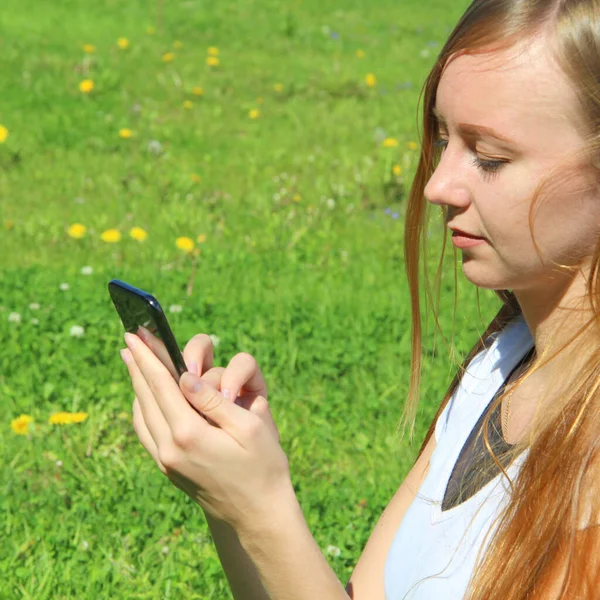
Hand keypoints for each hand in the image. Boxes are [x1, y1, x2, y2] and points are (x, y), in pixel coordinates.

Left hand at [120, 332, 291, 529]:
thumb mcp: (249, 428)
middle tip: (130, 339)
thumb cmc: (263, 466)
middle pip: (146, 396)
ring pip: (142, 413)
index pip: (162, 385)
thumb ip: (212, 400)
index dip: (148, 356)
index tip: (135, 334)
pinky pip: (146, 430)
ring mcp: (165, 460)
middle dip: (138, 365)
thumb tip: (184, 377)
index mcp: (190, 434)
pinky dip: (143, 408)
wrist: (256, 515)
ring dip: (138, 385)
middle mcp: (170, 448)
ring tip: (136, 362)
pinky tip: (146, 396)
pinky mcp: (167, 468)